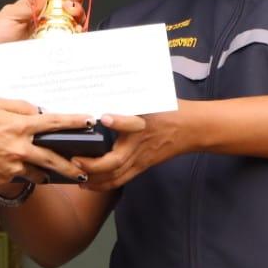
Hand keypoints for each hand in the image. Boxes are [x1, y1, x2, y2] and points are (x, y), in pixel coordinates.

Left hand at [0, 0, 85, 49]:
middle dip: (75, 0)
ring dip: (79, 14)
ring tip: (71, 13)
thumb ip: (28, 3)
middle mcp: (48, 22)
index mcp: (36, 9)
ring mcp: (55, 37)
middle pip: (71, 7)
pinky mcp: (58, 53)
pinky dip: (80, 35)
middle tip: (68, 2)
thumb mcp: (9, 16)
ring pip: (76, 23)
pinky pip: (75, 44)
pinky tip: (76, 31)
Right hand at [0, 96, 90, 187]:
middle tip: (83, 171)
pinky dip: (22, 178)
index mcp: (18, 126)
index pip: (54, 123)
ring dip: (46, 174)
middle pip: (54, 159)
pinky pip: (19, 181)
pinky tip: (22, 176)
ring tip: (53, 176)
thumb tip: (36, 111)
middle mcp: (19, 149)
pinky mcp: (2, 182)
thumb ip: (17, 106)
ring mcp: (11, 168)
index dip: (74, 122)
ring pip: (38, 174)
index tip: (90, 122)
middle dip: (71, 167)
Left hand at [74, 104, 200, 190]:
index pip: (131, 123)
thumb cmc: (170, 109)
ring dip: (94, 179)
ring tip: (76, 176)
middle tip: (74, 159)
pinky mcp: (143, 166)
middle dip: (93, 164)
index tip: (104, 117)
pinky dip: (104, 184)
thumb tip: (109, 83)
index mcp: (143, 122)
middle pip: (116, 160)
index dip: (118, 121)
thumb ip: (131, 95)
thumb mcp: (153, 97)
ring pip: (116, 175)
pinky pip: (122, 180)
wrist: (192, 128)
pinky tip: (89, 184)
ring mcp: (141, 157)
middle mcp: (140, 143)